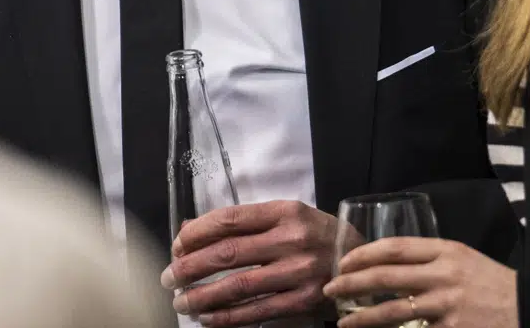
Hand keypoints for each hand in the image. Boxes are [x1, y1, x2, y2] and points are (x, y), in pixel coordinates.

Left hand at [161, 200, 337, 326]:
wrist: (360, 261)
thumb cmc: (316, 235)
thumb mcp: (287, 216)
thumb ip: (246, 223)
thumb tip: (193, 231)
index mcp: (285, 212)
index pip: (230, 219)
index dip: (196, 233)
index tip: (177, 245)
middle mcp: (292, 239)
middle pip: (228, 253)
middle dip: (190, 267)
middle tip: (169, 278)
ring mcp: (298, 272)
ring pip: (237, 286)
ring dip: (202, 296)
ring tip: (182, 302)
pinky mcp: (302, 301)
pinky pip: (255, 312)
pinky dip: (226, 317)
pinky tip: (207, 317)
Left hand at [324, 237, 517, 327]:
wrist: (529, 308)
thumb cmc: (492, 283)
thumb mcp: (464, 259)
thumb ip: (431, 260)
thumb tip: (389, 266)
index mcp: (446, 251)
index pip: (395, 248)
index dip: (363, 254)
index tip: (344, 262)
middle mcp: (443, 275)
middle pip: (385, 277)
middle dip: (351, 283)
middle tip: (331, 290)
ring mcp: (446, 305)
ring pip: (391, 311)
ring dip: (361, 318)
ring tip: (343, 322)